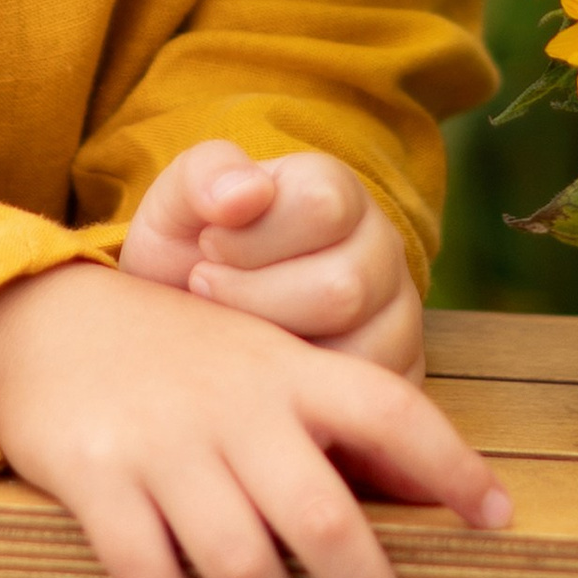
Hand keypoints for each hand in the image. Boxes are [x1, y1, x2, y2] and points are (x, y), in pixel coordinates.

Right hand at [0, 265, 507, 577]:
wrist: (44, 323)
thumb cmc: (181, 360)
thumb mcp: (263, 363)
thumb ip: (332, 423)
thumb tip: (426, 506)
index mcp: (288, 369)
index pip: (391, 410)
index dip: (451, 464)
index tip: (498, 519)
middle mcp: (235, 404)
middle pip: (325, 517)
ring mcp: (164, 444)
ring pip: (244, 566)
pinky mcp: (95, 481)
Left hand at [121, 139, 423, 373]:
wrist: (193, 318)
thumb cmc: (193, 253)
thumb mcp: (178, 205)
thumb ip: (205, 178)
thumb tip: (247, 192)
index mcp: (337, 192)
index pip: (322, 206)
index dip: (250, 238)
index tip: (208, 247)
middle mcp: (381, 248)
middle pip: (344, 287)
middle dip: (254, 300)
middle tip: (209, 294)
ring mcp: (397, 314)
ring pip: (359, 348)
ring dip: (276, 351)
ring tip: (236, 334)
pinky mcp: (398, 374)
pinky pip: (363, 398)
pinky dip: (302, 393)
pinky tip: (264, 371)